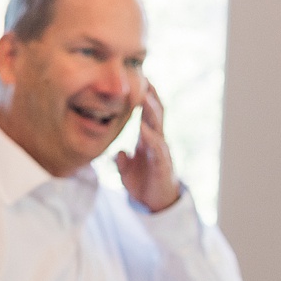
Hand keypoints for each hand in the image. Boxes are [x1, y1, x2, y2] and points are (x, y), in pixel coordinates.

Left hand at [112, 78, 181, 212]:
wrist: (155, 205)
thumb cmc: (143, 185)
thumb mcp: (126, 171)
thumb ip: (121, 160)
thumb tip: (118, 152)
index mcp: (147, 139)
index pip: (146, 113)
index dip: (143, 96)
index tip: (137, 78)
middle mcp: (156, 141)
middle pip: (155, 113)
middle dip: (150, 95)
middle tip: (144, 75)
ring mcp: (160, 151)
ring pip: (158, 126)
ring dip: (151, 111)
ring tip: (143, 95)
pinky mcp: (162, 164)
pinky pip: (157, 147)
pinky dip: (150, 137)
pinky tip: (143, 127)